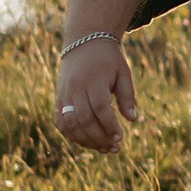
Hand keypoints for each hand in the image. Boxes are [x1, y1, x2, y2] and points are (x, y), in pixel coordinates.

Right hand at [56, 36, 138, 151]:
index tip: (120, 138)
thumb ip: (127, 96)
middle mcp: (76, 87)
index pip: (100, 108)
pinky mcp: (59, 98)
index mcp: (94, 79)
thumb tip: (132, 119)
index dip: (109, 125)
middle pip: (84, 118)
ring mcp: (64, 93)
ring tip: (102, 148)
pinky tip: (87, 142)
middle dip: (99, 137)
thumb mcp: (123, 72)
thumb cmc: (109, 59)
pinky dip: (72, 135)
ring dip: (85, 140)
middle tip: (114, 148)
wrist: (84, 42)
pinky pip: (61, 122)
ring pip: (70, 123)